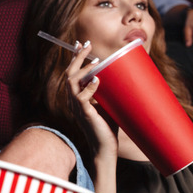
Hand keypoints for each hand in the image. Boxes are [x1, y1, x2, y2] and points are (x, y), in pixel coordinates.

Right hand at [65, 41, 117, 159]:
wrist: (105, 148)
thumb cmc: (108, 127)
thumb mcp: (108, 104)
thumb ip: (110, 91)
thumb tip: (123, 74)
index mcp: (77, 96)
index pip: (72, 73)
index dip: (74, 58)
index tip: (80, 44)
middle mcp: (73, 100)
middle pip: (69, 73)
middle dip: (77, 57)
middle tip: (86, 45)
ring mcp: (77, 107)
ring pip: (72, 82)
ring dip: (82, 69)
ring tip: (95, 61)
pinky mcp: (85, 114)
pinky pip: (82, 98)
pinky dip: (89, 88)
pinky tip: (97, 80)